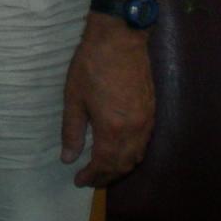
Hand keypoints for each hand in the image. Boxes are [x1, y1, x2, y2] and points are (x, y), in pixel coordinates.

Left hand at [60, 19, 155, 186]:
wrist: (120, 40)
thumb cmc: (90, 66)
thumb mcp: (74, 99)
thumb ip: (72, 131)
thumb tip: (68, 158)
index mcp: (112, 129)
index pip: (104, 164)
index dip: (92, 176)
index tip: (78, 180)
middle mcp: (135, 131)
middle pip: (123, 165)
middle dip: (106, 176)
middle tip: (90, 180)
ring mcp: (147, 122)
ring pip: (137, 156)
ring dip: (121, 168)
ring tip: (103, 170)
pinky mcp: (152, 112)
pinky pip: (144, 143)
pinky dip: (132, 154)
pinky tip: (120, 152)